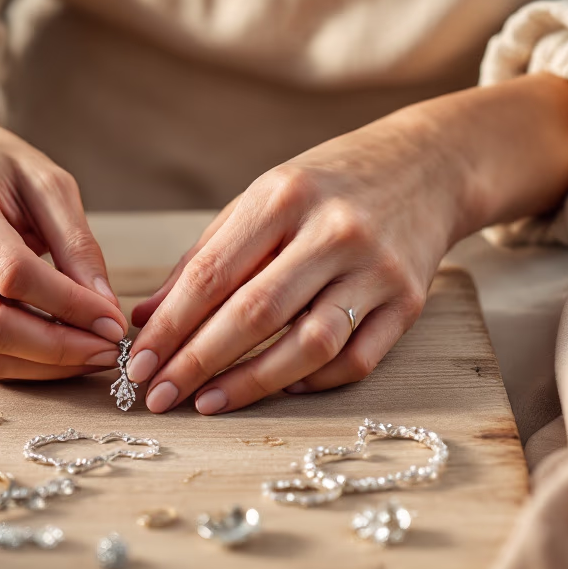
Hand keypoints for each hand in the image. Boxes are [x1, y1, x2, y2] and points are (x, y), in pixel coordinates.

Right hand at [0, 54, 126, 378]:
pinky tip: (60, 353)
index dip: (69, 304)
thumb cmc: (1, 171)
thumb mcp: (50, 185)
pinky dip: (24, 365)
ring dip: (44, 366)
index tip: (114, 321)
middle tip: (108, 350)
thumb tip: (106, 310)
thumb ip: (78, 245)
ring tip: (91, 354)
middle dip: (59, 348)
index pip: (13, 274)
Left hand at [129, 73, 567, 412]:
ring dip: (250, 383)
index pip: (213, 273)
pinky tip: (275, 388)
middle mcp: (334, 231)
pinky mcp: (409, 302)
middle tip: (159, 394)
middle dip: (197, 361)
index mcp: (286, 196)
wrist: (428, 166)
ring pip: (308, 344)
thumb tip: (149, 318)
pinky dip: (311, 381)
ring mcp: (377, 269)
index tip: (138, 363)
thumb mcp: (263, 200)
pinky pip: (355, 360)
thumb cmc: (328, 186)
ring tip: (206, 402)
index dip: (170, 325)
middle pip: (255, 313)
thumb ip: (207, 257)